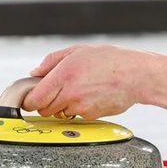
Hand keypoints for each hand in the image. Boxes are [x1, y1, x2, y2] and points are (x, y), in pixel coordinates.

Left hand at [24, 44, 152, 118]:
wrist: (137, 75)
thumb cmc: (110, 60)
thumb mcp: (77, 51)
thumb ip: (51, 62)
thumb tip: (34, 73)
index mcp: (63, 74)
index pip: (34, 99)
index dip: (30, 100)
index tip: (31, 97)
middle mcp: (70, 93)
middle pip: (44, 110)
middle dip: (46, 103)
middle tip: (56, 91)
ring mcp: (81, 107)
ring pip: (60, 114)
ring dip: (63, 106)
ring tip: (78, 90)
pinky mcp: (91, 116)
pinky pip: (77, 116)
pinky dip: (79, 109)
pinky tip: (90, 95)